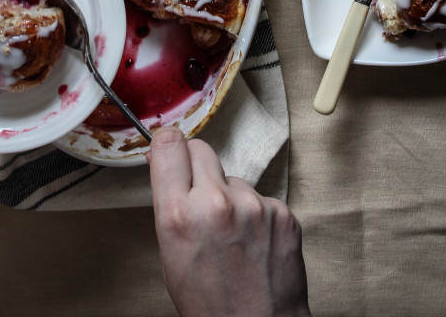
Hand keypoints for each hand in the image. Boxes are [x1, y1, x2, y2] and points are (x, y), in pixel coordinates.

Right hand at [148, 128, 310, 316]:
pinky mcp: (282, 213)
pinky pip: (260, 197)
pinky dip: (256, 214)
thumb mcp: (170, 254)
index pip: (169, 145)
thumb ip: (168, 204)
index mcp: (178, 215)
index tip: (169, 148)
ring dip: (229, 196)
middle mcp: (216, 203)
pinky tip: (254, 243)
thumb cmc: (209, 304)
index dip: (167, 145)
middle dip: (197, 168)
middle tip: (200, 196)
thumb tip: (163, 161)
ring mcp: (254, 206)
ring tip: (232, 236)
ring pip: (233, 178)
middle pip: (201, 150)